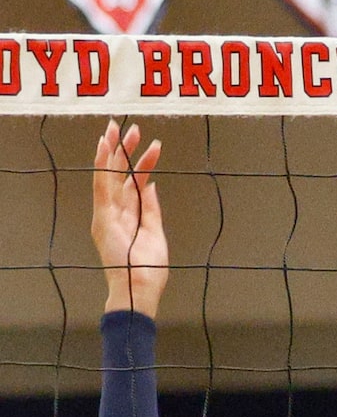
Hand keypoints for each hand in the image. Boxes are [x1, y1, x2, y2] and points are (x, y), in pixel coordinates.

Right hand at [93, 120, 167, 317]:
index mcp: (127, 217)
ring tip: (118, 129)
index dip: (142, 164)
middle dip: (123, 150)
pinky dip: (103, 166)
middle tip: (130, 127)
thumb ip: (150, 209)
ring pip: (108, 175)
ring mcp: (107, 215)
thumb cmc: (149, 270)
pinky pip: (102, 186)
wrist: (140, 289)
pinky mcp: (102, 218)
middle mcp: (114, 213)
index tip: (152, 146)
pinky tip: (106, 148)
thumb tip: (150, 184)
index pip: (134, 184)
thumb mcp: (154, 234)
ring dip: (113, 151)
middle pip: (118, 175)